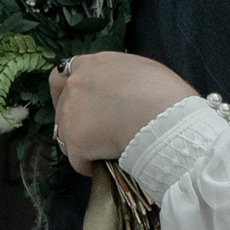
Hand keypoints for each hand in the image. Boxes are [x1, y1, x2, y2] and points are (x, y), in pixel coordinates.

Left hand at [50, 50, 195, 167]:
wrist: (166, 120)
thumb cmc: (168, 96)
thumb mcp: (144, 71)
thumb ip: (121, 78)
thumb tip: (122, 92)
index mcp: (94, 64)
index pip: (62, 75)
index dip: (65, 91)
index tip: (74, 104)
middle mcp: (77, 83)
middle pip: (62, 107)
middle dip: (74, 122)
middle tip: (94, 134)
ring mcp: (71, 112)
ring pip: (65, 135)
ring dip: (82, 144)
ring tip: (106, 151)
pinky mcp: (75, 141)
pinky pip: (77, 160)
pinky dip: (90, 165)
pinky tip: (108, 164)